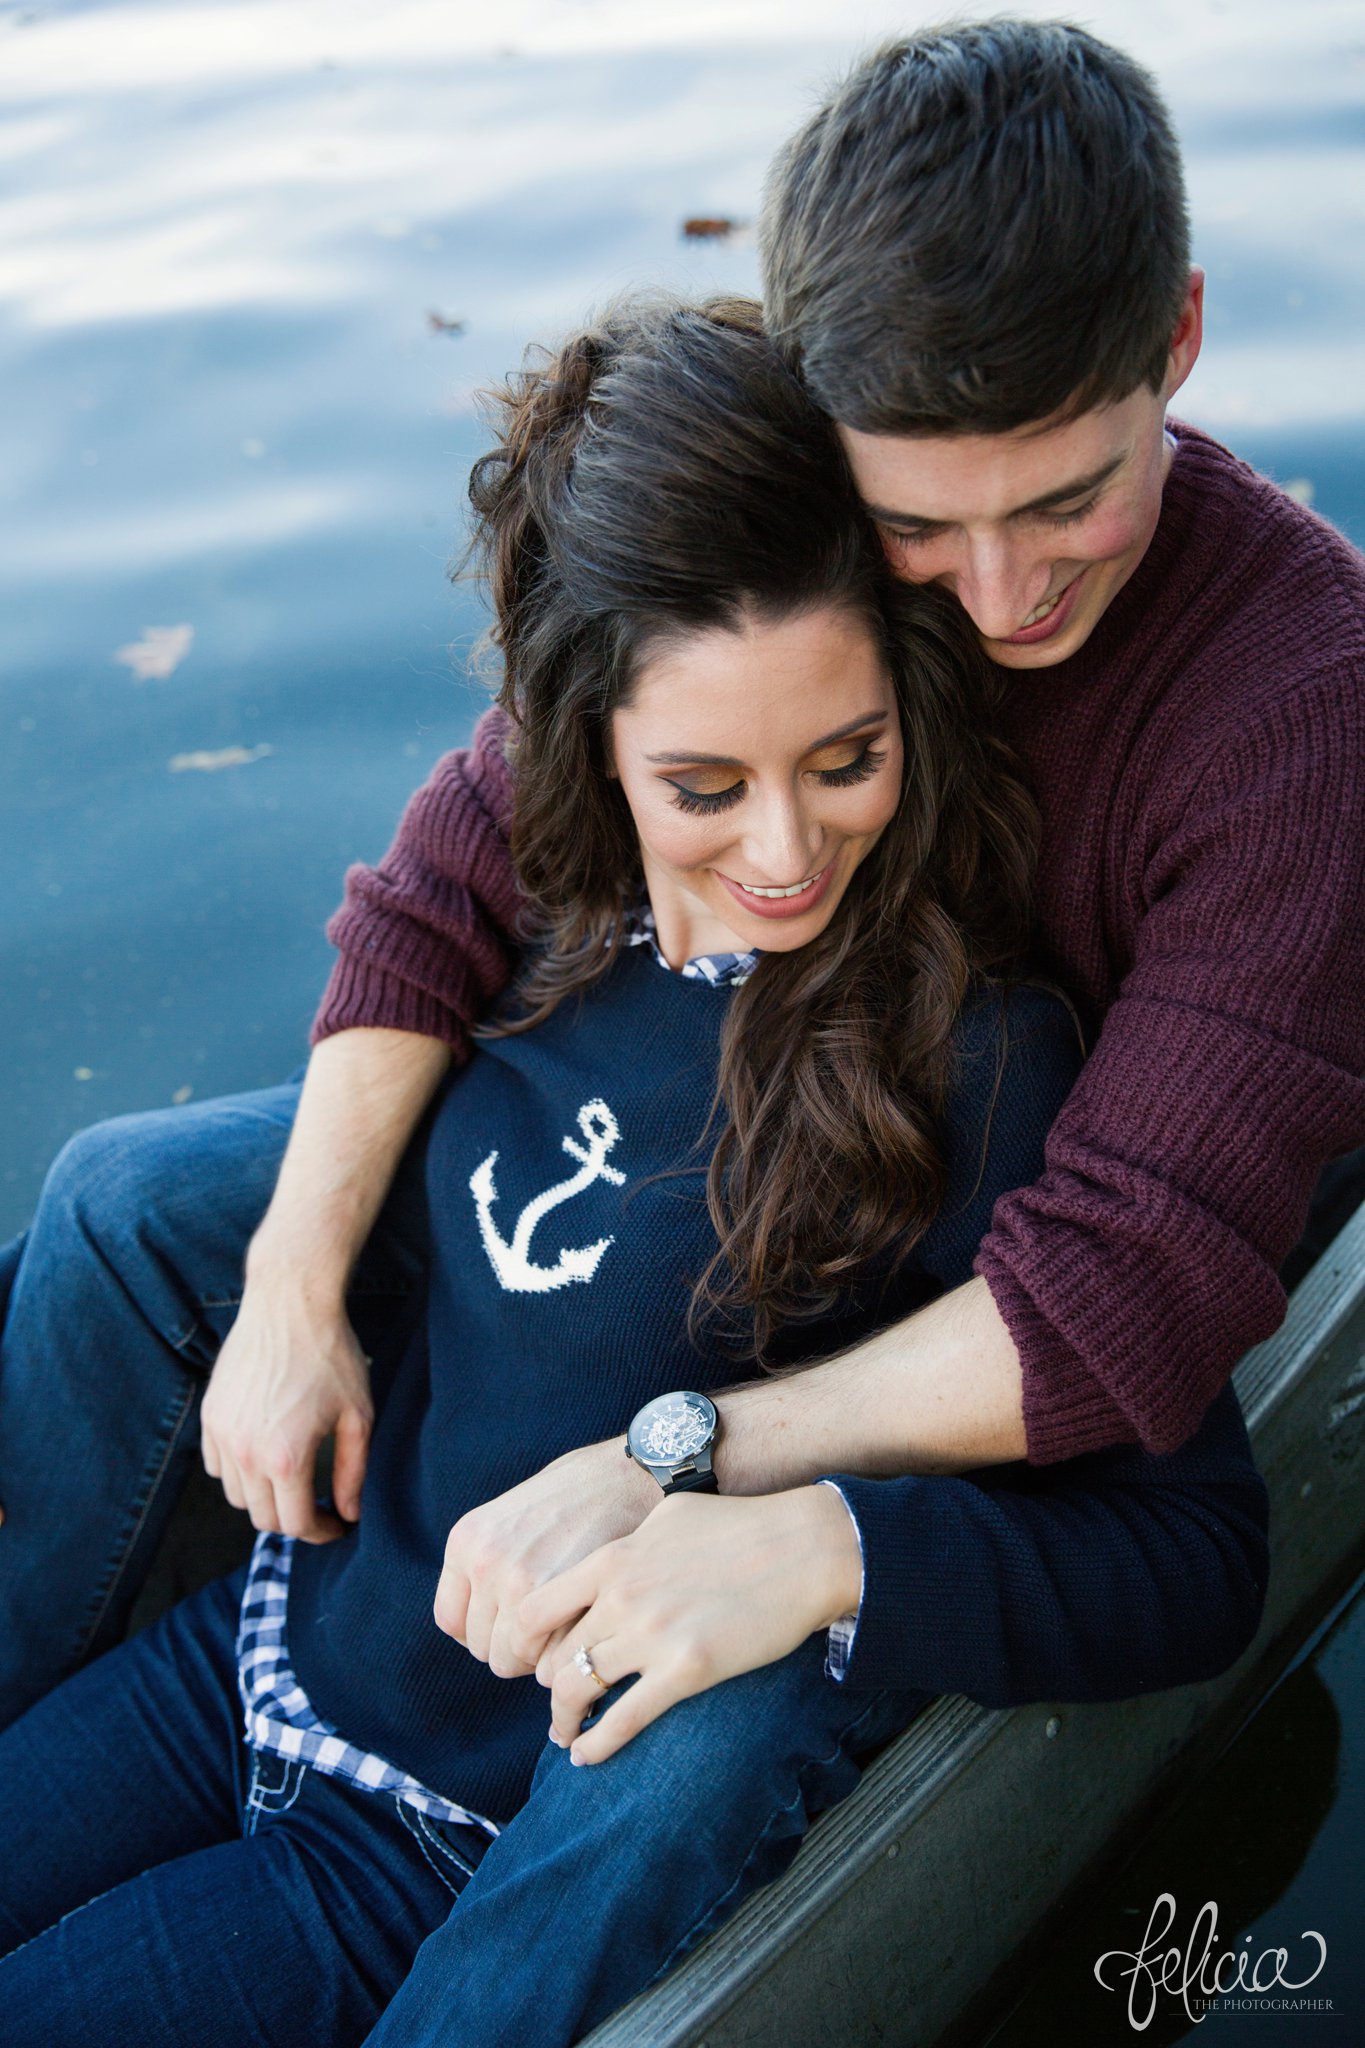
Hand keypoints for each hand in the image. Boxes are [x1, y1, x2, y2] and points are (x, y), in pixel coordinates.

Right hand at [200, 1278, 373, 1541]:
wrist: (289, 1305)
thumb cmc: (331, 1356)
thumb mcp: (357, 1415)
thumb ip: (354, 1472)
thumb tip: (348, 1513)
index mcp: (285, 1458)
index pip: (294, 1525)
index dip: (320, 1532)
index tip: (337, 1525)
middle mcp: (246, 1453)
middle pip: (263, 1518)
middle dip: (293, 1519)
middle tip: (318, 1505)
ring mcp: (222, 1434)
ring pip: (237, 1496)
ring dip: (265, 1497)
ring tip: (292, 1478)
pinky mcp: (210, 1416)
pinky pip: (217, 1466)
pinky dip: (239, 1472)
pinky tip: (264, 1454)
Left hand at [433, 1439, 658, 1676]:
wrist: (626, 1476)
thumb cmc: (574, 1495)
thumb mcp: (510, 1515)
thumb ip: (489, 1564)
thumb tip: (484, 1624)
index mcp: (466, 1540)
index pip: (452, 1621)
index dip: (483, 1631)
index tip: (510, 1626)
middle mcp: (486, 1563)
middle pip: (483, 1646)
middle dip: (513, 1646)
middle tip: (544, 1629)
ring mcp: (520, 1583)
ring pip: (510, 1660)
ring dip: (536, 1656)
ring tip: (563, 1631)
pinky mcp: (560, 1601)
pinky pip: (544, 1661)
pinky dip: (560, 1658)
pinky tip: (579, 1631)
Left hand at [521, 1485, 862, 1764]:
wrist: (804, 1549)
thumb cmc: (742, 1526)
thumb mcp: (670, 1516)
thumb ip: (630, 1541)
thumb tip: (612, 1560)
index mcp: (611, 1558)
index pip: (533, 1608)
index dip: (521, 1641)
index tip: (528, 1658)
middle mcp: (620, 1596)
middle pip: (551, 1655)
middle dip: (545, 1686)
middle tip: (554, 1703)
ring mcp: (651, 1634)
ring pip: (577, 1690)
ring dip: (565, 1721)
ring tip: (567, 1735)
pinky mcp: (686, 1670)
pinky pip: (622, 1721)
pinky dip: (596, 1746)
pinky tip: (588, 1756)